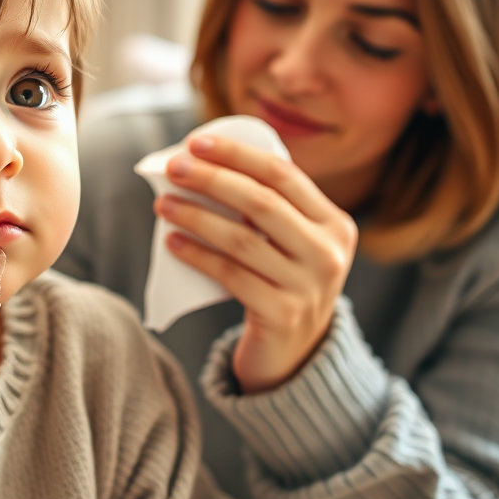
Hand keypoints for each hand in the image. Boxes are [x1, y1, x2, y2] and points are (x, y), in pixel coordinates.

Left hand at [156, 132, 356, 392]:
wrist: (295, 356)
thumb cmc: (280, 283)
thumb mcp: (290, 243)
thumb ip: (265, 208)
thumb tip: (201, 164)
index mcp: (335, 223)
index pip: (283, 174)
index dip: (238, 154)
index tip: (196, 142)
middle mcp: (329, 253)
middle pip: (262, 202)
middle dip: (213, 178)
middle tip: (174, 167)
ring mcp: (309, 286)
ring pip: (242, 239)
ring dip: (197, 215)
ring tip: (163, 204)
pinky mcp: (283, 315)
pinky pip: (230, 275)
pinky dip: (198, 254)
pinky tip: (172, 242)